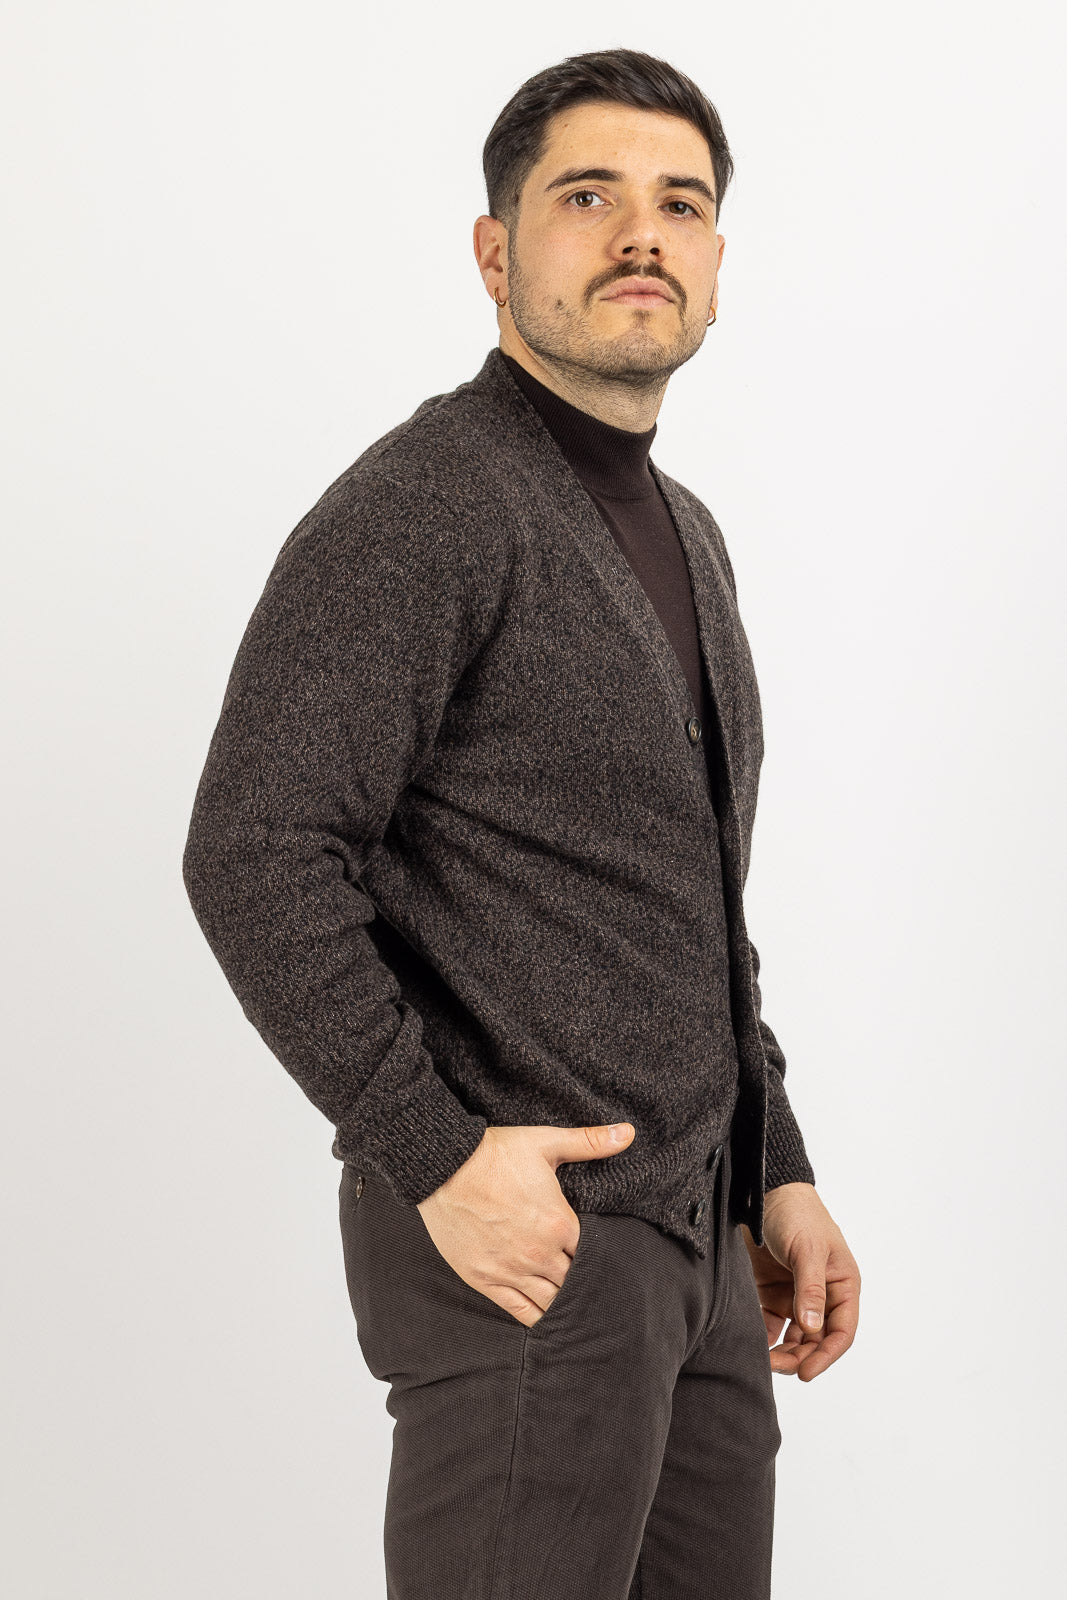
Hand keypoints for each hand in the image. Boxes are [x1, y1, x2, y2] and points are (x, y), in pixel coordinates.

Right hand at [416, 1121, 634, 1325]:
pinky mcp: (485, 1280)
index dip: (601, 1258)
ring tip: (578, 1309)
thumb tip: (629, 1132)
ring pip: (551, 1302)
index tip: (606, 1260)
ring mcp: (511, 1270)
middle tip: (597, 1289)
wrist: (443, 1166)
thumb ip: (590, 1142)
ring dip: (565, 1304)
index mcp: (559, 1224)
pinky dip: (537, 1319)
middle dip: (585, 1284)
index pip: (593, 1255)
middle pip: (575, 1282)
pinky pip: (519, 1310)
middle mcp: (539, 1253)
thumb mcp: (546, 1142)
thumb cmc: (495, 1153)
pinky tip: (548, 1322)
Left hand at [740, 1183, 859, 1380]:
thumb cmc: (796, 1215)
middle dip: (800, 1357)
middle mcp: (822, 1295)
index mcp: (842, 1284)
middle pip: (816, 1340)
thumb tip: (814, 1330)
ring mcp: (796, 1295)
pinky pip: (771, 1325)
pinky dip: (765, 1338)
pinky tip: (753, 1345)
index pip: (841, 1331)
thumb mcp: (807, 1250)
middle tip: (776, 1367)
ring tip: (763, 1361)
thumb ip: (811, 1290)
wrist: (764, 1191)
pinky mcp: (771, 1293)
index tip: (806, 1373)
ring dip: (782, 1353)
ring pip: (794, 1338)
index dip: (827, 1355)